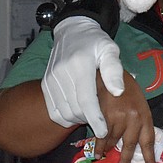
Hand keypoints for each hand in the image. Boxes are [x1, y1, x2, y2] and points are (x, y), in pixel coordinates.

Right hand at [41, 16, 124, 137]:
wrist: (72, 31)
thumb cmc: (95, 42)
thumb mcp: (110, 49)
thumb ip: (114, 70)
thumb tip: (118, 92)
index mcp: (80, 65)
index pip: (86, 99)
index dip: (95, 118)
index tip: (103, 131)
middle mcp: (61, 74)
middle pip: (75, 109)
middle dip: (89, 119)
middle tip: (102, 119)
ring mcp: (50, 80)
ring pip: (64, 113)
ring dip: (78, 119)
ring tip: (91, 113)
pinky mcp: (44, 85)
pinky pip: (54, 111)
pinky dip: (66, 116)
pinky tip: (78, 111)